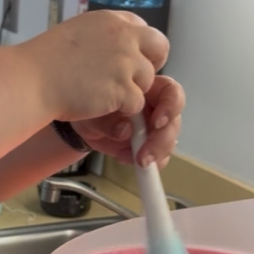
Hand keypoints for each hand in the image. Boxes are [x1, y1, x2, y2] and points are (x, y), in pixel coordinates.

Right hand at [25, 10, 168, 121]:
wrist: (32, 80)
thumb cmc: (45, 61)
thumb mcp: (78, 32)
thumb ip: (104, 37)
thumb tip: (121, 46)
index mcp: (112, 20)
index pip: (145, 30)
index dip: (141, 49)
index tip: (129, 61)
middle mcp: (124, 36)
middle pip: (159, 49)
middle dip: (151, 65)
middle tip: (133, 81)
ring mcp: (125, 62)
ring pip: (147, 80)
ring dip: (131, 91)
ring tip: (104, 95)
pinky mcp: (123, 89)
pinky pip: (137, 103)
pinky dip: (122, 109)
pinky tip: (101, 106)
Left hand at [70, 74, 184, 168]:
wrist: (80, 117)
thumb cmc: (89, 100)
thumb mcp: (92, 104)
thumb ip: (109, 117)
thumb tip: (126, 130)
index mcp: (147, 88)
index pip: (171, 92)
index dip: (170, 107)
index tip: (157, 122)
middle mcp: (156, 107)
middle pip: (173, 122)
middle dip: (162, 140)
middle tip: (146, 153)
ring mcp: (153, 128)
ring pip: (169, 142)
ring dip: (156, 154)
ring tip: (138, 161)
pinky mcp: (147, 146)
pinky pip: (157, 158)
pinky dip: (148, 165)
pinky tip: (129, 161)